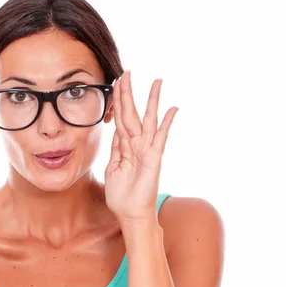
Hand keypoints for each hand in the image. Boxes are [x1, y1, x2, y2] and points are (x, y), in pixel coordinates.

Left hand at [104, 71, 178, 223]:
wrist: (131, 214)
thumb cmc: (122, 196)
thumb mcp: (112, 169)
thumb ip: (115, 150)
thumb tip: (116, 133)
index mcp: (124, 147)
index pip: (120, 118)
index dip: (117, 101)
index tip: (115, 83)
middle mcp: (137, 144)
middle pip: (132, 113)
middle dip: (129, 93)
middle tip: (128, 72)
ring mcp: (146, 150)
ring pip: (148, 120)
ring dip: (151, 100)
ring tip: (157, 81)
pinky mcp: (154, 158)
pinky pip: (161, 137)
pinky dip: (166, 123)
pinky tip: (173, 108)